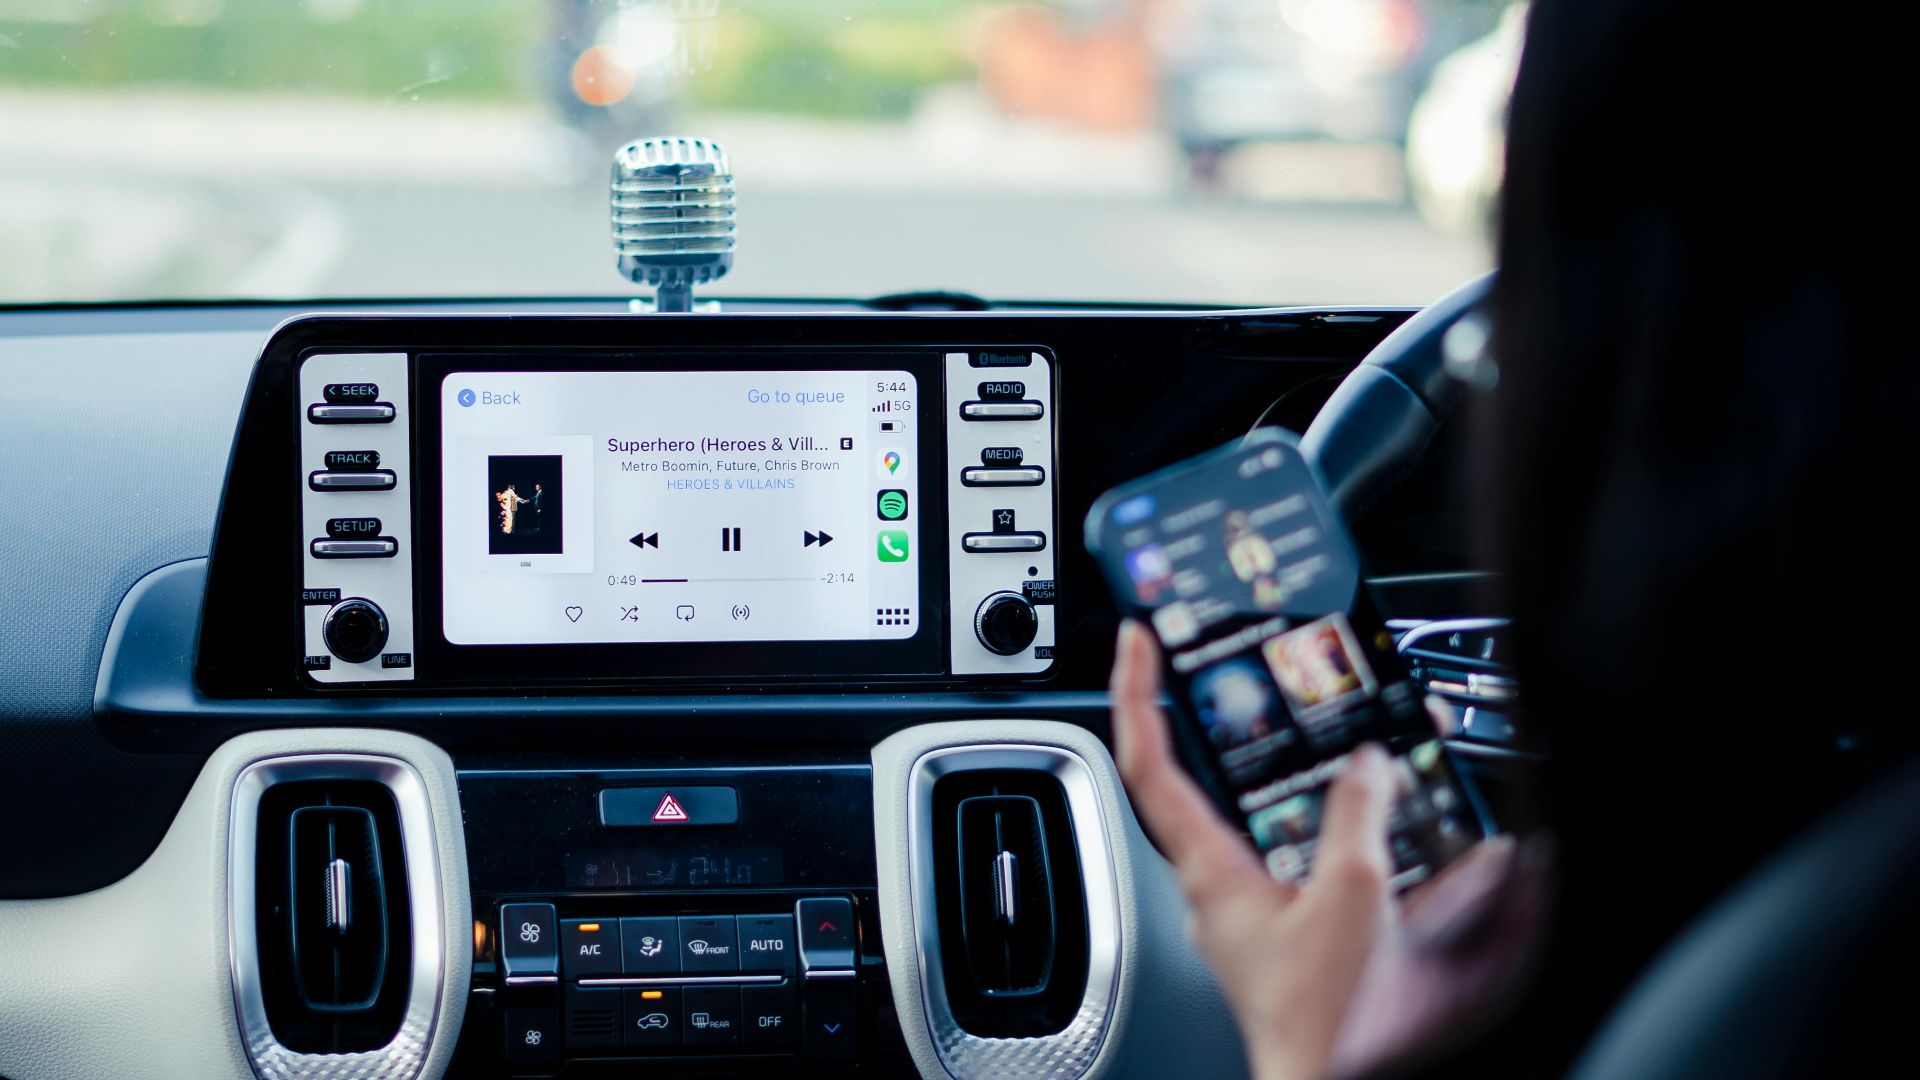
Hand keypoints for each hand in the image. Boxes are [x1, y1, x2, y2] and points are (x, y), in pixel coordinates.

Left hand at [1110, 622, 1542, 1079]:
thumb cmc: (1323, 1021)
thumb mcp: (1351, 899)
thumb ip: (1359, 818)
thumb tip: (1367, 762)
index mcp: (1209, 868)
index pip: (1150, 761)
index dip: (1138, 692)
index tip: (1138, 639)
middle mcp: (1215, 884)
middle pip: (1205, 779)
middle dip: (1232, 723)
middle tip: (1251, 673)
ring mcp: (1245, 909)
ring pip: (1258, 819)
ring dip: (1299, 780)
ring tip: (1345, 741)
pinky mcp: (1279, 930)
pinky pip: (1298, 862)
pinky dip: (1337, 835)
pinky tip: (1387, 828)